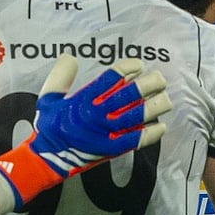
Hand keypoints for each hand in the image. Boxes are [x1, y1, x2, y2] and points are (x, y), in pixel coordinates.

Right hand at [0, 54, 171, 209]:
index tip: (139, 65)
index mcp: (83, 99)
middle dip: (149, 84)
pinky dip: (151, 133)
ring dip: (155, 106)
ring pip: (138, 116)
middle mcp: (98, 114)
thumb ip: (60, 76)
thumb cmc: (49, 126)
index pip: (112, 77)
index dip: (129, 68)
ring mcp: (107, 132)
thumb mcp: (48, 98)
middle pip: (130, 95)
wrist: (48, 157)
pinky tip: (161, 126)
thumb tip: (70, 57)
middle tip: (159, 79)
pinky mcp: (112, 149)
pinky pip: (136, 140)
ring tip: (166, 99)